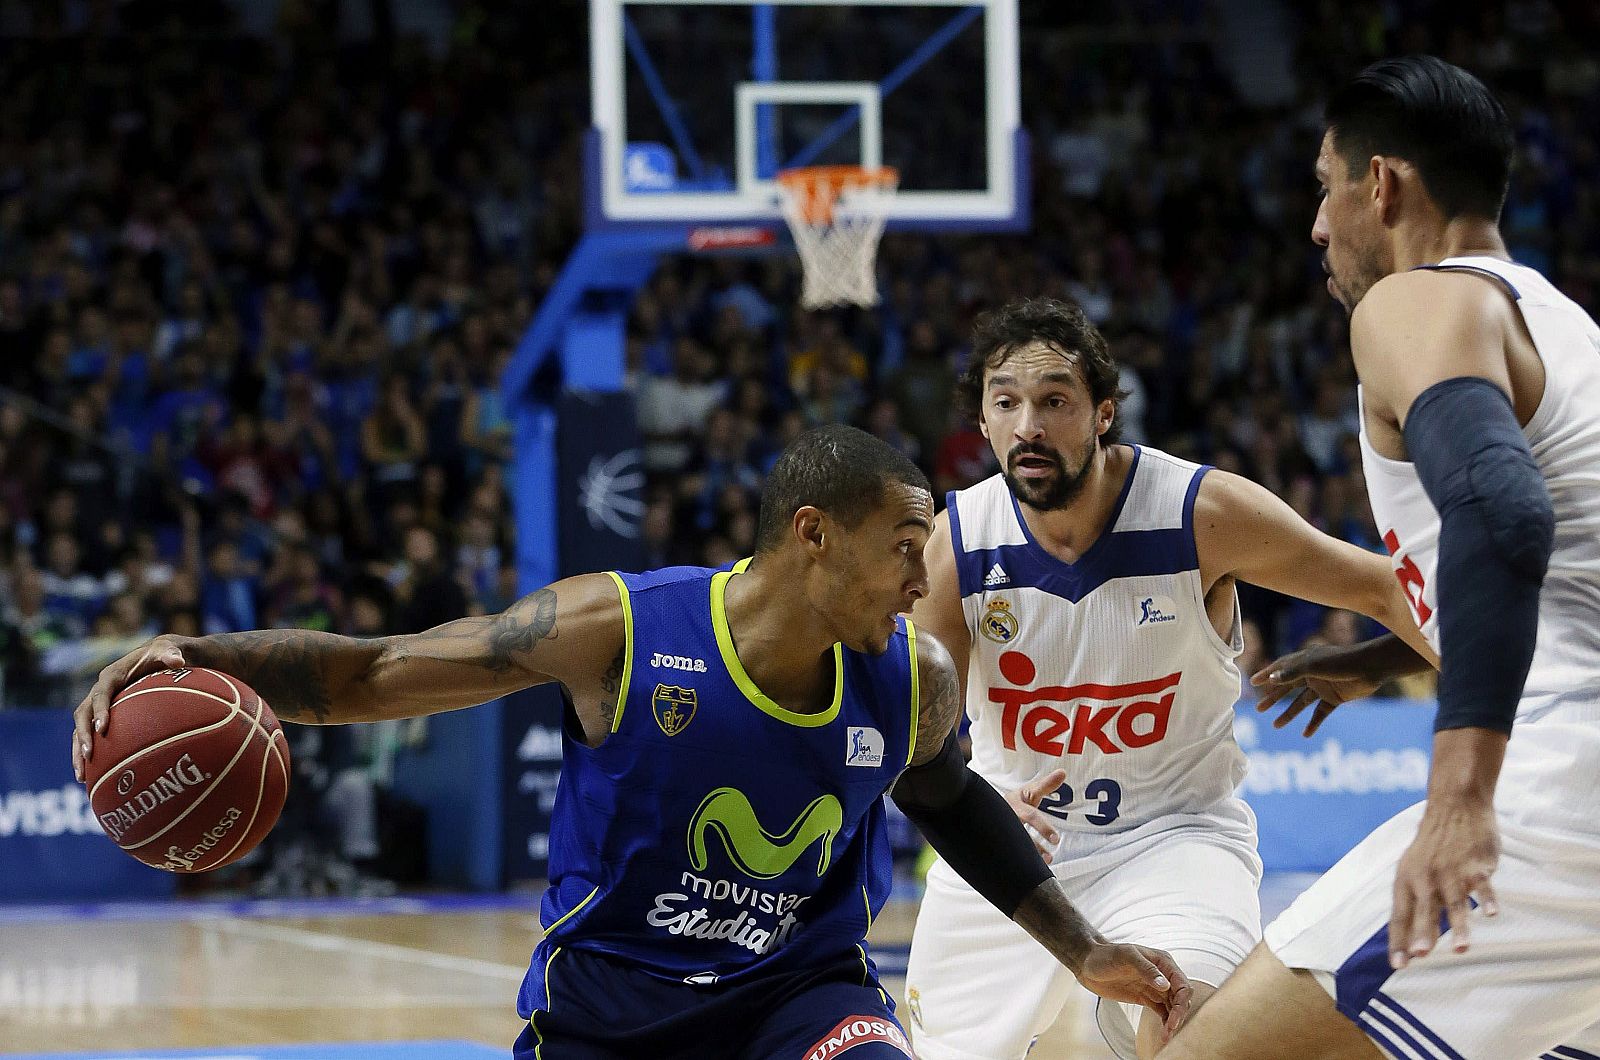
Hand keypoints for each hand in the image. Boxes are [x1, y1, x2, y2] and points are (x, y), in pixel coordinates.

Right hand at [72, 636, 189, 781]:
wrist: (162, 656)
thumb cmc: (166, 653)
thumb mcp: (169, 650)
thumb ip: (171, 654)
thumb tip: (178, 661)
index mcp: (112, 675)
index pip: (101, 694)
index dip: (100, 710)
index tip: (103, 729)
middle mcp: (100, 690)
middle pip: (83, 714)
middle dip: (83, 736)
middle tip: (88, 756)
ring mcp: (99, 705)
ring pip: (81, 729)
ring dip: (78, 751)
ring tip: (81, 776)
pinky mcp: (104, 716)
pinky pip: (91, 736)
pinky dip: (89, 755)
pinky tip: (94, 777)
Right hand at [1006, 767, 1066, 862]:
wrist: (986, 809)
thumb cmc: (1015, 802)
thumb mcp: (1028, 792)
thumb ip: (1046, 785)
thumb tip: (1063, 772)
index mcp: (1014, 805)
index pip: (1030, 816)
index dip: (1043, 827)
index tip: (1056, 839)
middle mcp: (1006, 819)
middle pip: (1019, 833)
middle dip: (1035, 846)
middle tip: (1050, 856)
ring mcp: (1001, 832)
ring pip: (1013, 845)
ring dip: (1030, 855)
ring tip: (1046, 862)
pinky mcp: (998, 843)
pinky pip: (1007, 853)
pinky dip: (1019, 862)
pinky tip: (1031, 868)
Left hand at [1076, 942, 1192, 1043]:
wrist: (1088, 964)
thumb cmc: (1106, 955)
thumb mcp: (1126, 957)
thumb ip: (1146, 969)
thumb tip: (1165, 985)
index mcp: (1162, 962)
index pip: (1182, 983)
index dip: (1181, 1001)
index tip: (1174, 1016)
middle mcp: (1162, 975)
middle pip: (1180, 997)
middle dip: (1179, 1013)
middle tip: (1170, 1029)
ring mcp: (1155, 987)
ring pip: (1173, 1007)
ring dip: (1173, 1021)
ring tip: (1166, 1036)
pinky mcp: (1146, 998)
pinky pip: (1162, 1012)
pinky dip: (1166, 1022)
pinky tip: (1164, 1034)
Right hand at [1252, 644, 1383, 736]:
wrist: (1370, 668)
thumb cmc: (1341, 661)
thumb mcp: (1313, 665)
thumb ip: (1291, 672)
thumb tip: (1271, 680)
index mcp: (1304, 661)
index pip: (1280, 668)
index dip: (1266, 674)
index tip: (1253, 682)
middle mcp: (1311, 674)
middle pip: (1288, 688)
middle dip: (1273, 698)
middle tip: (1259, 709)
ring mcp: (1322, 687)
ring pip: (1301, 703)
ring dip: (1289, 714)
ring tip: (1276, 725)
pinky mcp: (1334, 698)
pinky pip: (1320, 713)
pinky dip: (1313, 723)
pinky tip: (1305, 734)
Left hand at [1390, 800, 1499, 968]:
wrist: (1455, 807)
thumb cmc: (1432, 845)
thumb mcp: (1412, 868)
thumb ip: (1413, 902)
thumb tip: (1408, 939)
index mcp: (1407, 880)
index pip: (1399, 916)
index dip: (1398, 941)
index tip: (1399, 965)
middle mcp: (1427, 878)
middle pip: (1424, 910)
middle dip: (1423, 934)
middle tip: (1420, 955)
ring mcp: (1454, 873)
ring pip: (1455, 903)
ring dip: (1459, 927)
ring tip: (1461, 949)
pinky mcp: (1478, 867)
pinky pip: (1484, 887)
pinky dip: (1488, 900)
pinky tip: (1491, 914)